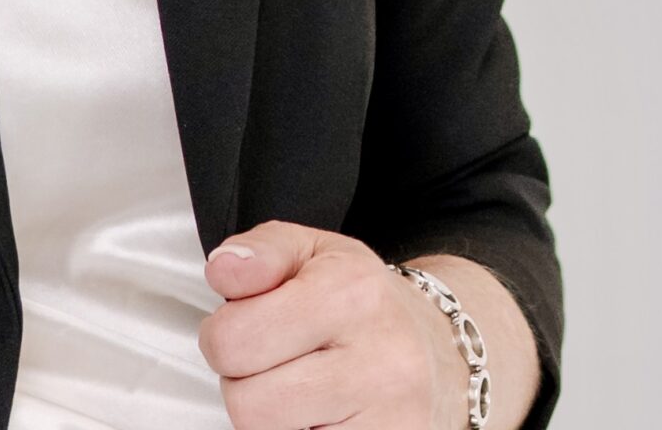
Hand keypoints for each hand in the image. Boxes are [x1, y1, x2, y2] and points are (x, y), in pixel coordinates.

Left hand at [198, 220, 471, 429]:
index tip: (241, 325)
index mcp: (350, 293)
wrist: (440, 352)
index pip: (236, 339)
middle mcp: (379, 361)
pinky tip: (319, 413)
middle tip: (270, 362)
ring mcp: (390, 421)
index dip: (221, 335)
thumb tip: (223, 269)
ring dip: (270, 417)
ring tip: (296, 388)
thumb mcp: (312, 250)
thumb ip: (259, 251)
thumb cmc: (364, 302)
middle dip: (242, 382)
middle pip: (248, 404)